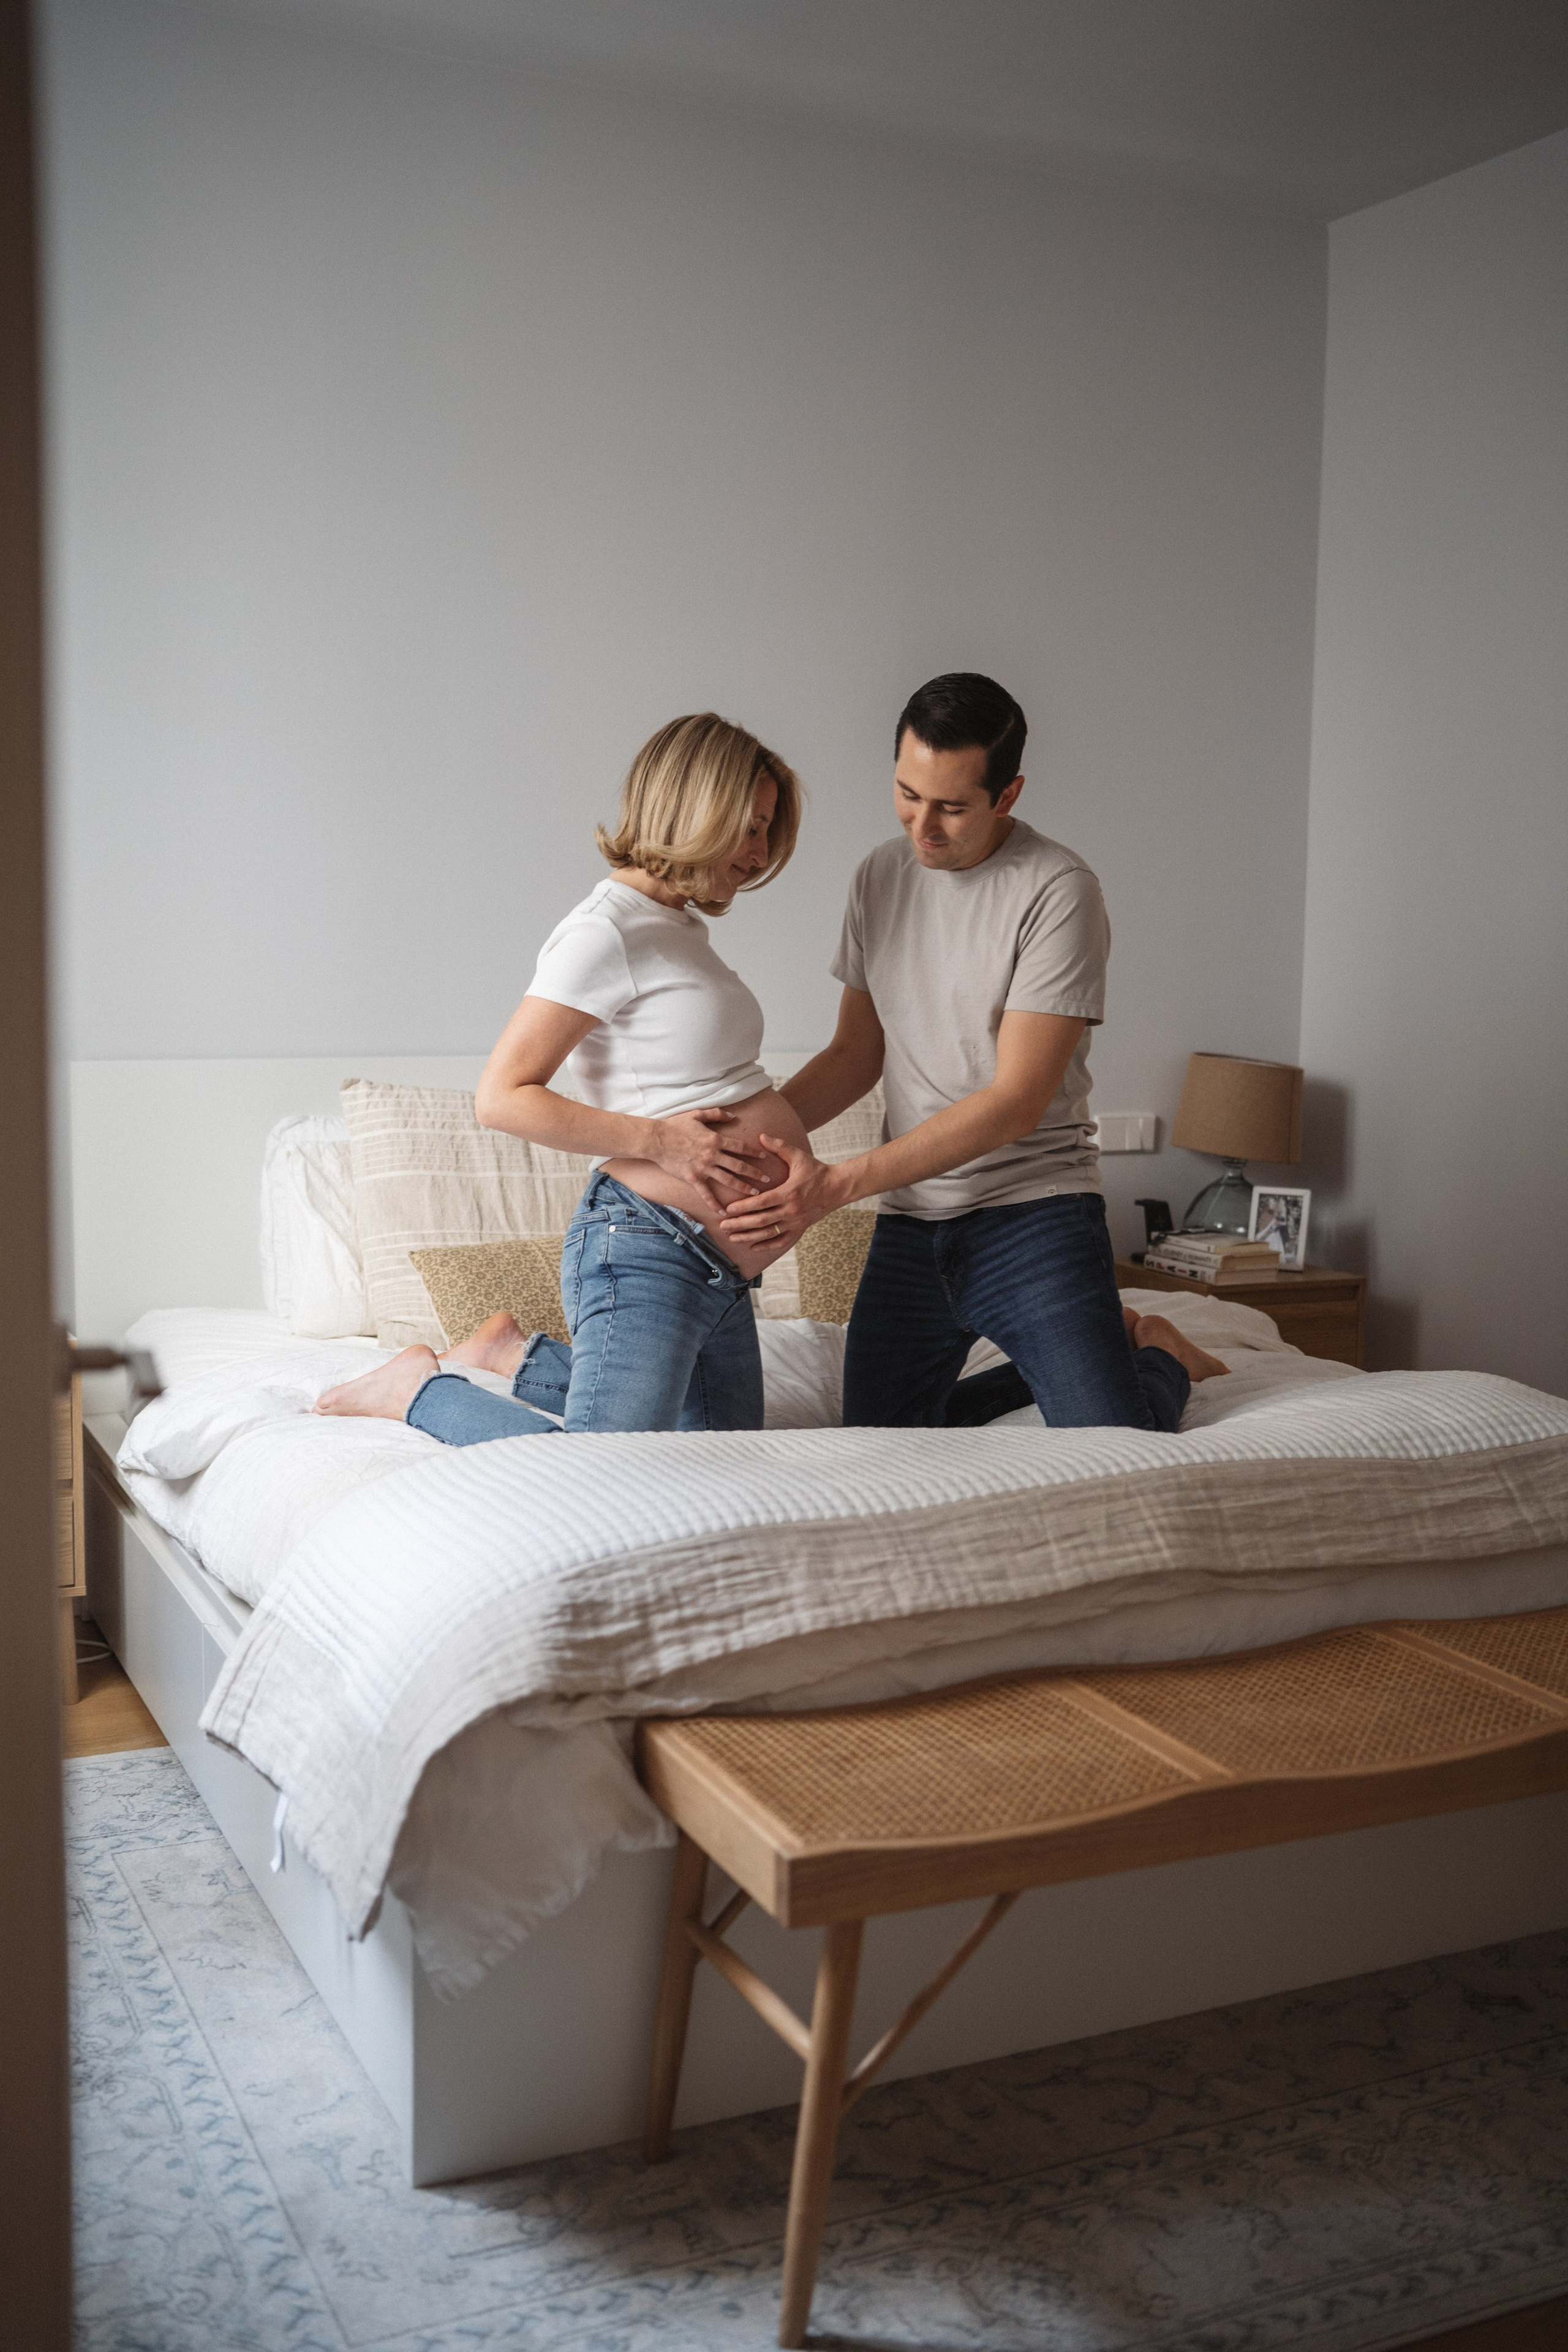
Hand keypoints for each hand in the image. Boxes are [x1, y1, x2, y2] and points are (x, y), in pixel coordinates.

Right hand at [646, 1107, 768, 1214]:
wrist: (656, 1139)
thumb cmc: (675, 1125)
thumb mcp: (697, 1114)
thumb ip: (717, 1114)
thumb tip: (734, 1116)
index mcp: (715, 1139)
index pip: (740, 1147)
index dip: (754, 1152)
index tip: (765, 1157)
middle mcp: (712, 1155)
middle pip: (739, 1166)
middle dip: (755, 1173)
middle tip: (767, 1179)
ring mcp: (703, 1168)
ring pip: (728, 1180)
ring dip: (742, 1187)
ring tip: (755, 1194)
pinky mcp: (692, 1178)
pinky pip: (706, 1194)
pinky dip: (715, 1204)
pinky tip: (723, 1212)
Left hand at [717, 1134, 849, 1246]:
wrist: (838, 1187)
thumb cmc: (816, 1170)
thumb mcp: (799, 1156)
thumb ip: (779, 1147)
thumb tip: (761, 1136)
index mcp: (789, 1193)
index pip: (761, 1202)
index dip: (743, 1207)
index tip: (728, 1209)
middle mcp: (791, 1210)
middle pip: (761, 1221)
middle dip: (740, 1224)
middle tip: (723, 1226)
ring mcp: (796, 1222)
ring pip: (769, 1233)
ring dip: (749, 1237)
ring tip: (732, 1238)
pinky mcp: (800, 1228)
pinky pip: (782, 1241)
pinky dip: (767, 1245)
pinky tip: (753, 1247)